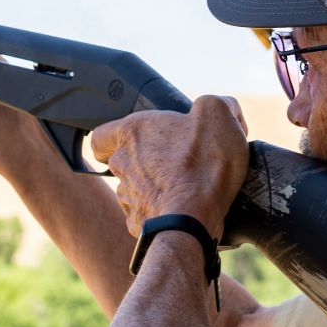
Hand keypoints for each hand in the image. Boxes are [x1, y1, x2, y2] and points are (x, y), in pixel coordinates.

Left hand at [90, 95, 248, 238]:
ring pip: (134, 189)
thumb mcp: (217, 113)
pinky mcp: (136, 223)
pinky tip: (182, 211)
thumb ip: (215, 103)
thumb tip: (225, 110)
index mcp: (133, 132)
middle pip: (123, 162)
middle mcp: (122, 164)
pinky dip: (160, 212)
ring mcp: (127, 196)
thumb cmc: (203, 163)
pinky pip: (145, 215)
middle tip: (177, 164)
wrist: (195, 217)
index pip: (102, 135)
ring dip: (153, 188)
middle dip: (145, 163)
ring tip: (184, 189)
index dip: (113, 138)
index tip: (130, 142)